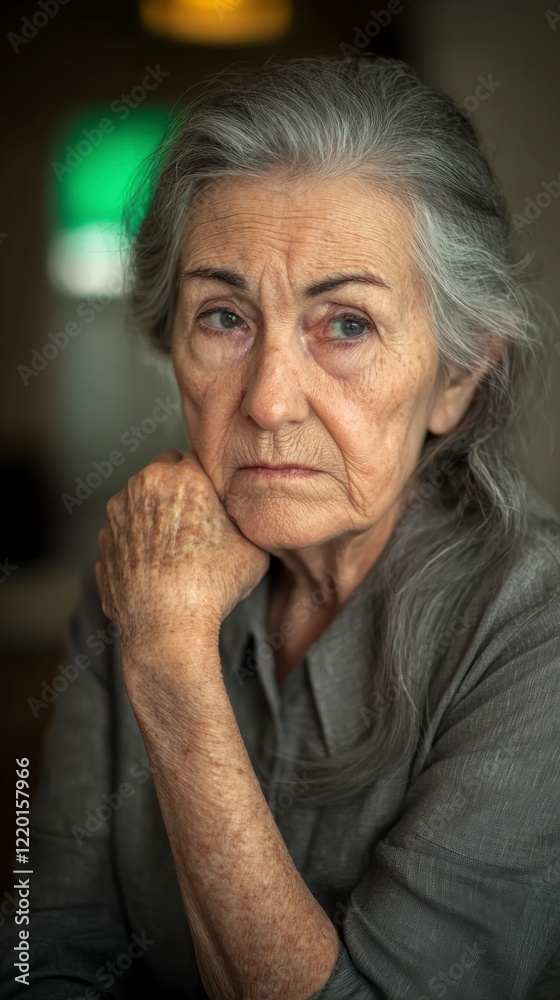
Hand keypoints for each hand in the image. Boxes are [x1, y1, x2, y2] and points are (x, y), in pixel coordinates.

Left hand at [95, 449, 269, 656]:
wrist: (166, 630)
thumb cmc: (212, 586)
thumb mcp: (254, 544)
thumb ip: (246, 515)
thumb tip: (249, 511)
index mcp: (180, 477)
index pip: (200, 457)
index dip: (211, 479)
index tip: (218, 499)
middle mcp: (142, 486)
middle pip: (165, 471)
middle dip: (180, 488)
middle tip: (200, 520)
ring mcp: (117, 514)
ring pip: (142, 499)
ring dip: (157, 513)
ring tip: (180, 548)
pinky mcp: (105, 541)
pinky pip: (127, 530)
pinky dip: (139, 540)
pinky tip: (159, 565)